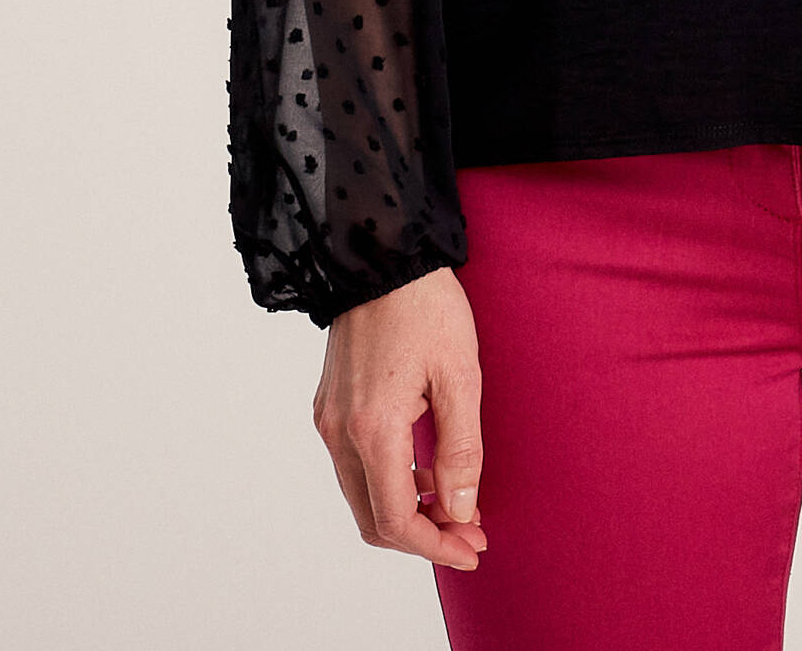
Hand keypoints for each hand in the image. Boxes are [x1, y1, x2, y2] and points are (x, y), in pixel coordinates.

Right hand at [311, 268, 488, 569]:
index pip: (395, 520)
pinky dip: (388, 480)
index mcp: (372, 427)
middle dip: (423, 535)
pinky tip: (425, 466)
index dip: (435, 546)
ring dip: (406, 509)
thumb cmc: (426, 304)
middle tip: (470, 533)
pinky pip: (354, 464)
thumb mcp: (460, 374)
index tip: (472, 548)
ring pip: (362, 494)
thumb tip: (459, 509)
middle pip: (373, 518)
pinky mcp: (329, 404)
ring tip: (455, 501)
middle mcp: (340, 431)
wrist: (381, 252)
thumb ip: (461, 449)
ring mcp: (329, 418)